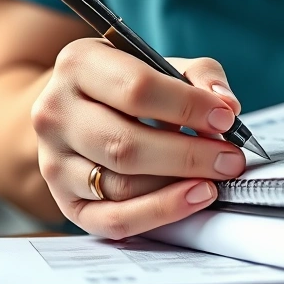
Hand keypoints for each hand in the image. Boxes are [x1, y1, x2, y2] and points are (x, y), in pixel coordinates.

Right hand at [31, 39, 244, 238]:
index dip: (187, 107)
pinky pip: (113, 220)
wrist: (74, 113)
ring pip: (121, 185)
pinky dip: (159, 213)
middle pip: (126, 144)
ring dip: (177, 186)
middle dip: (188, 155)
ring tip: (215, 179)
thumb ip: (198, 75)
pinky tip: (193, 199)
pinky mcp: (65, 202)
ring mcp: (53, 161)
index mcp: (78, 64)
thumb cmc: (126, 87)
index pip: (136, 88)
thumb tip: (226, 105)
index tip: (225, 118)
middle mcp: (55, 112)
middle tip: (230, 158)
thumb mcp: (158, 63)